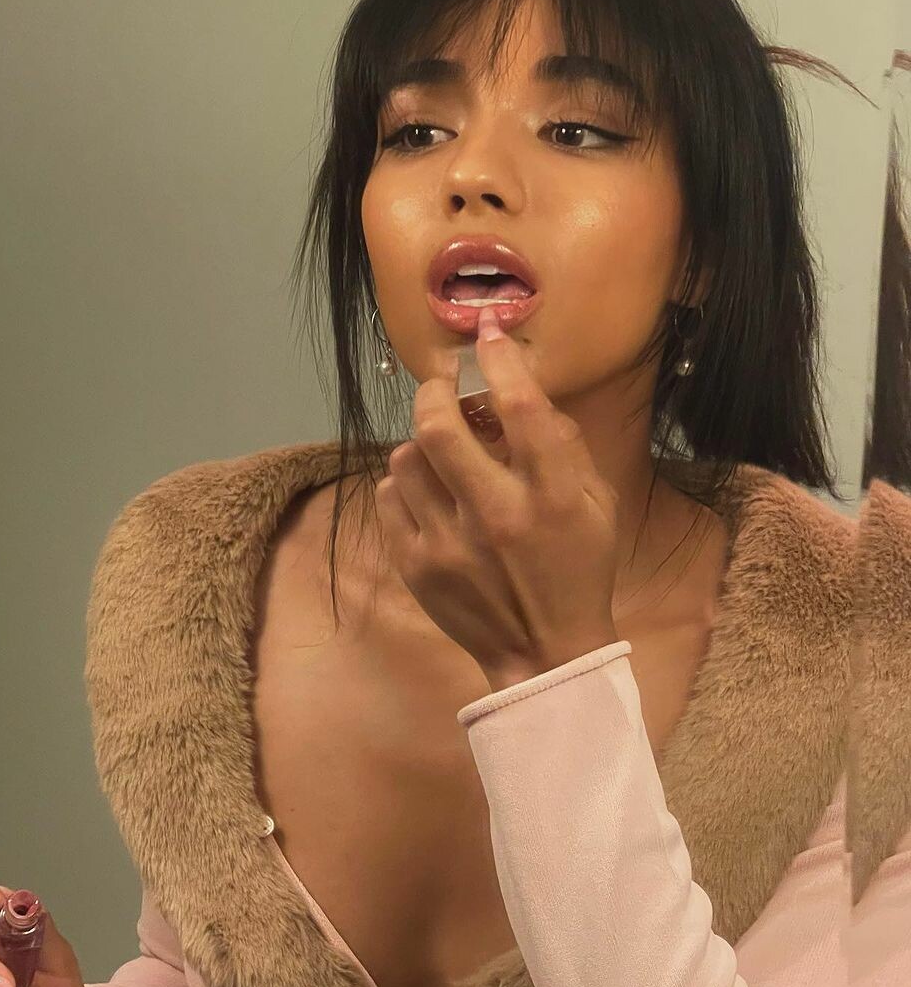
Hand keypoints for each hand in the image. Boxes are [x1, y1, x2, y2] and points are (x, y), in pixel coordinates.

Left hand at [374, 306, 620, 687]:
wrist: (546, 653)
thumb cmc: (579, 571)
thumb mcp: (598, 506)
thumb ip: (563, 447)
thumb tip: (521, 394)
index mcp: (552, 496)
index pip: (519, 407)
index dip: (498, 358)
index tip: (486, 333)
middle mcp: (496, 515)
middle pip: (439, 427)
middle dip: (435, 394)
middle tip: (442, 390)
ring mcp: (449, 544)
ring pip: (406, 459)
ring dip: (421, 444)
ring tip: (440, 455)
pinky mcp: (416, 567)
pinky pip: (389, 497)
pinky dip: (403, 485)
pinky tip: (427, 495)